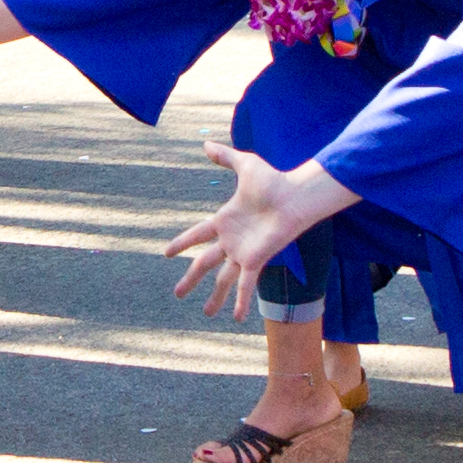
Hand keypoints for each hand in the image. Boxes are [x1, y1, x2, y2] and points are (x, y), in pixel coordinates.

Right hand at [161, 145, 348, 320]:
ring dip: (215, 297)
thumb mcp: (245, 165)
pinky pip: (245, 284)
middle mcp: (231, 240)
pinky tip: (236, 318)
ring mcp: (243, 253)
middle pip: (204, 263)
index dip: (182, 243)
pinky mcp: (255, 261)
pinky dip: (240, 301)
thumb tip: (205, 144)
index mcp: (225, 220)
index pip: (197, 235)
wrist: (295, 197)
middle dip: (190, 279)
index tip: (167, 253)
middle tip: (178, 294)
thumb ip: (225, 157)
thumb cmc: (274, 180)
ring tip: (206, 313)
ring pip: (222, 279)